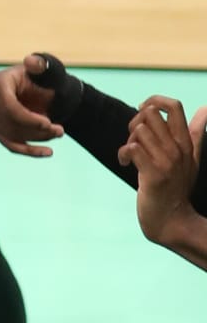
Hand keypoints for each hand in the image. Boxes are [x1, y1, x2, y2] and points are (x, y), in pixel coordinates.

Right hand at [0, 55, 63, 155]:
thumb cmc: (45, 78)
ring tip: (57, 134)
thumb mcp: (47, 70)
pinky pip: (9, 144)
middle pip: (8, 123)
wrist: (44, 90)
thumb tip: (32, 61)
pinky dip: (28, 150)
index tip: (48, 123)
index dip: (28, 119)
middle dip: (36, 130)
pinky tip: (46, 152)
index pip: (8, 107)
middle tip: (59, 130)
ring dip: (37, 138)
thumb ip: (42, 64)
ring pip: (11, 135)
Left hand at [121, 96, 206, 243]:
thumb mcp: (192, 158)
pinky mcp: (153, 175)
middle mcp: (178, 149)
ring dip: (128, 140)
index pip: (174, 106)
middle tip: (134, 139)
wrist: (172, 221)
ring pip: (139, 130)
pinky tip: (126, 164)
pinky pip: (133, 148)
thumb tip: (205, 108)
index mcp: (186, 143)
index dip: (154, 100)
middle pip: (151, 113)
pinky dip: (123, 154)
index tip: (143, 112)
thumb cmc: (177, 188)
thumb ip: (195, 133)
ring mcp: (167, 162)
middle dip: (135, 121)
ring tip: (131, 155)